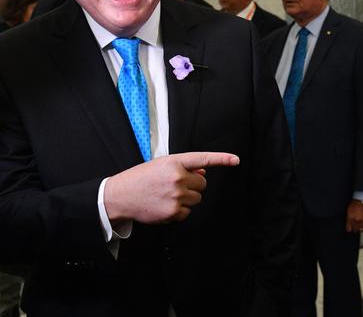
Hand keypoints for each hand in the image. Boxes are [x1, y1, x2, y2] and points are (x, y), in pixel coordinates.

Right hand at [104, 151, 238, 223]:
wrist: (120, 196)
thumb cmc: (141, 178)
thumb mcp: (162, 165)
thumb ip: (184, 167)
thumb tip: (203, 172)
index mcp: (174, 162)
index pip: (203, 158)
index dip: (222, 159)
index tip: (236, 160)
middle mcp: (177, 178)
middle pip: (202, 184)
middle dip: (193, 185)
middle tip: (174, 185)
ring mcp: (176, 196)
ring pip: (197, 198)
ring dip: (187, 198)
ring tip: (167, 195)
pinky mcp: (174, 212)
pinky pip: (188, 212)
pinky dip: (179, 211)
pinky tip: (164, 205)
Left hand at [346, 199, 362, 231]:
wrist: (362, 198)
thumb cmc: (355, 202)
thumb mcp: (348, 210)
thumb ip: (348, 217)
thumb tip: (349, 222)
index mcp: (350, 218)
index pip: (348, 229)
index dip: (349, 229)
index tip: (350, 228)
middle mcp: (356, 220)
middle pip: (355, 230)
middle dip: (355, 229)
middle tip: (355, 228)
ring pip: (361, 229)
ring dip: (361, 229)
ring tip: (360, 227)